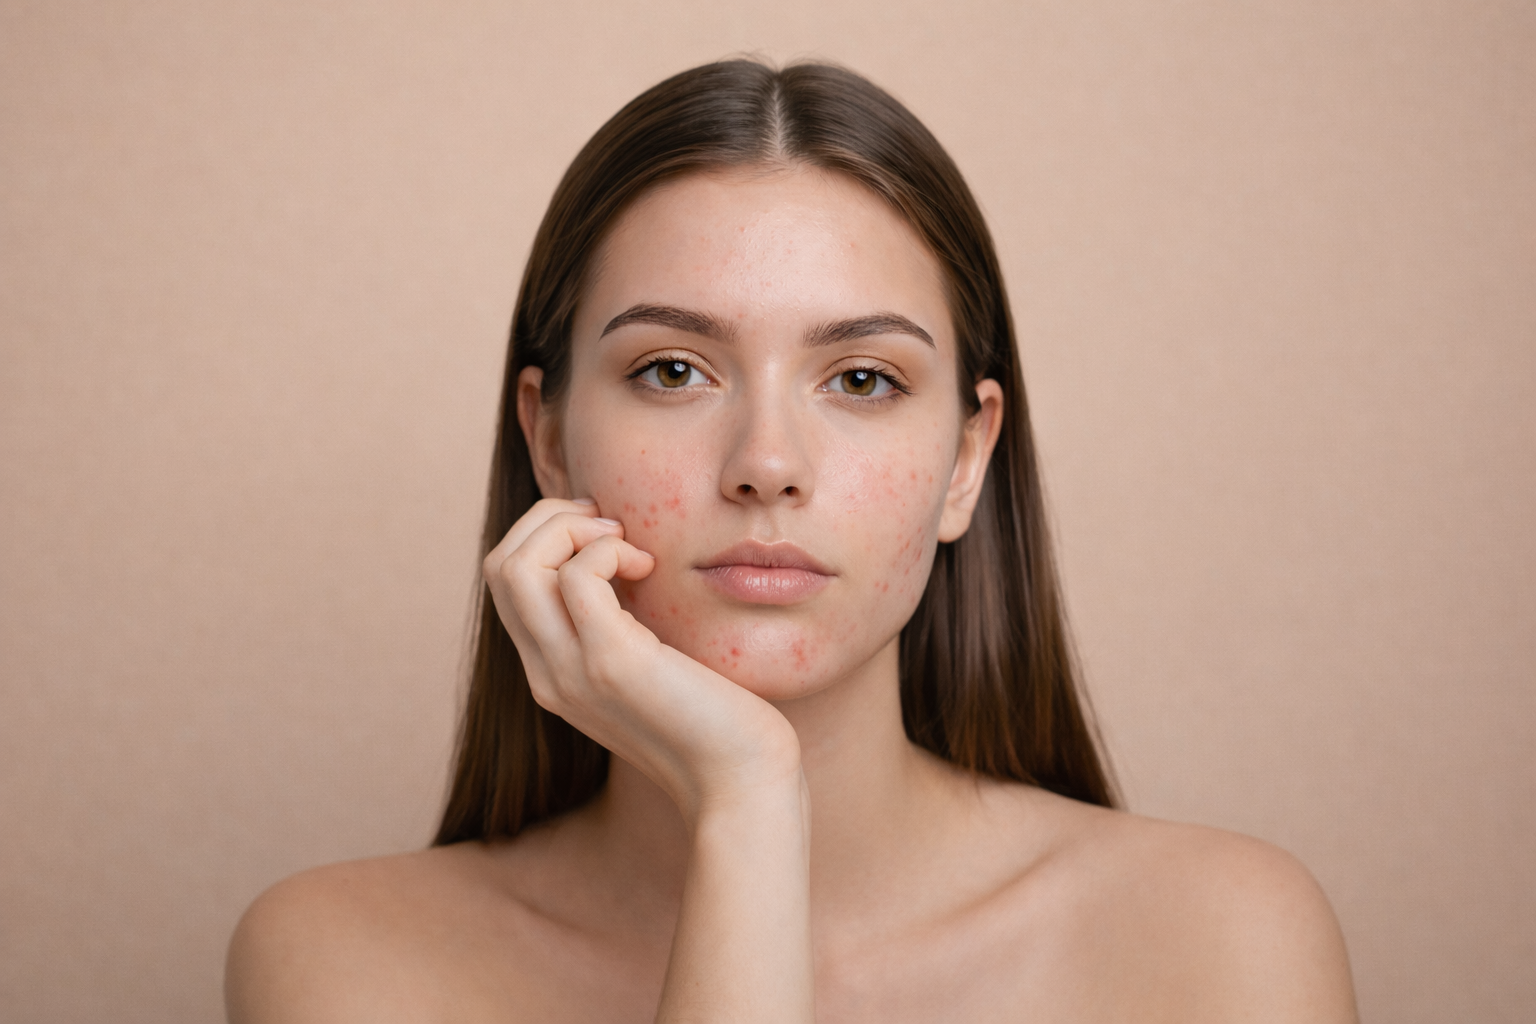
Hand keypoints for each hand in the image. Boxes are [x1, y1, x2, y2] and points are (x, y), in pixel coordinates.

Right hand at [482, 497, 801, 821]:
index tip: (609, 534)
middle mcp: (547, 675)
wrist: (741, 783)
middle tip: (614, 525)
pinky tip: (649, 567)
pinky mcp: (611, 663)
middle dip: (551, 519)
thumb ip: (624, 626)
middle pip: (500, 565)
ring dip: (570, 528)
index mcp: (552, 674)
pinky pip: (577, 577)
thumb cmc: (715, 719)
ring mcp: (571, 671)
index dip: (547, 537)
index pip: (506, 583)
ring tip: (627, 543)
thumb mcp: (652, 665)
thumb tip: (626, 562)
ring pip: (517, 565)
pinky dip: (608, 550)